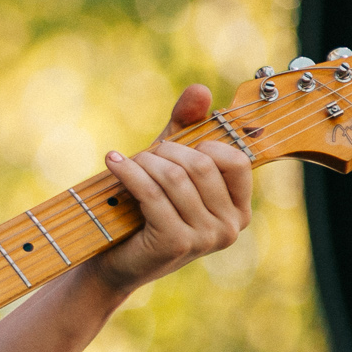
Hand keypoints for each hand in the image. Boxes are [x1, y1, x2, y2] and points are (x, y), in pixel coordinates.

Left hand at [88, 85, 252, 295]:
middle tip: (142, 155)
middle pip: (201, 165)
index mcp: (239, 209)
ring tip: (125, 162)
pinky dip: (129, 172)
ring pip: (175, 177)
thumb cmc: (145, 210)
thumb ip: (186, 128)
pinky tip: (112, 161)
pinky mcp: (175, 243)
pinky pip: (152, 193)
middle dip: (165, 151)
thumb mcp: (169, 166)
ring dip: (143, 162)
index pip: (236, 159)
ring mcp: (205, 239)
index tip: (173, 148)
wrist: (114, 262)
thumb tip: (200, 89)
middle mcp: (231, 227)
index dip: (202, 144)